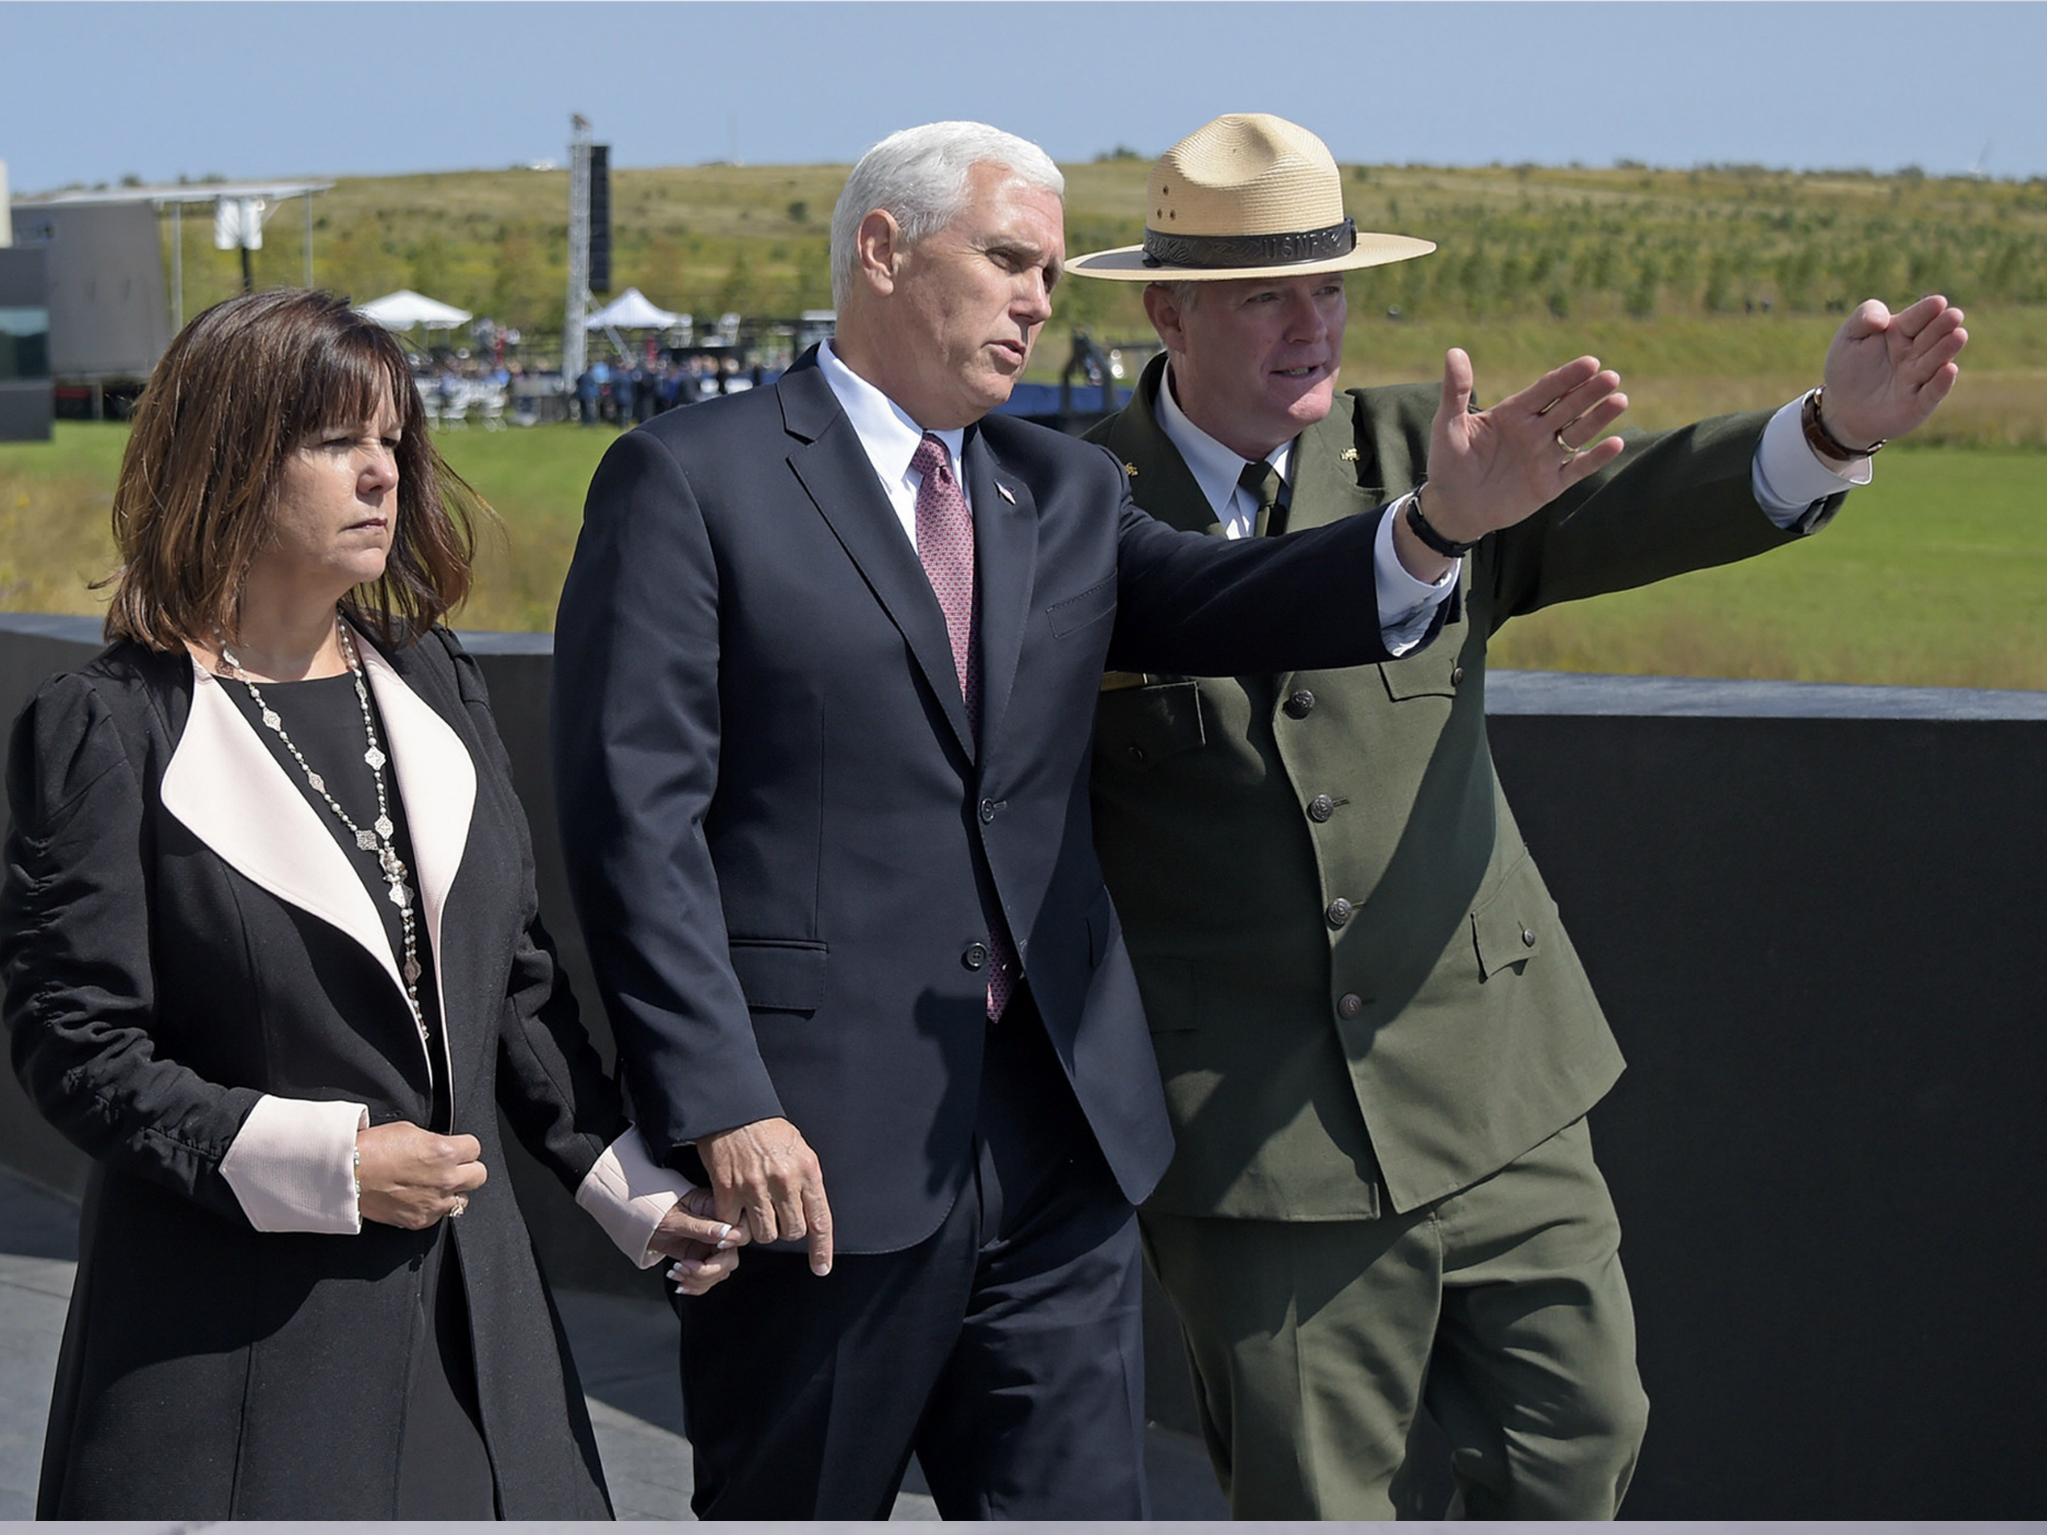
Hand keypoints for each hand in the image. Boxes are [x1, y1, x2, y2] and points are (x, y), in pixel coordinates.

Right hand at [356, 1121, 486, 1228]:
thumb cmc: (372, 1149)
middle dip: (467, 1169)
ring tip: (434, 1185)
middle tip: (453, 1167)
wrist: (346, 1174)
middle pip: (479, 1175)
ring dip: (453, 1192)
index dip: (464, 1147)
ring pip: (463, 1200)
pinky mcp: (420, 1220)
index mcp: (445, 1152)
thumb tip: (444, 1147)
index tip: (457, 1149)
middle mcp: (445, 1179)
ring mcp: (434, 1203)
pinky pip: (440, 1215)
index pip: (475, 1147)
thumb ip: (435, 1141)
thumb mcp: (410, 1131)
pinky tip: (420, 1198)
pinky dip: (433, 1208)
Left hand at [653, 1186, 746, 1295]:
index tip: (718, 1246)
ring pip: (720, 1272)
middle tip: (686, 1267)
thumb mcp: (678, 1219)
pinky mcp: (703, 1260)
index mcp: (718, 1211)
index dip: (734, 1242)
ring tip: (676, 1272)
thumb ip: (703, 1227)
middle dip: (708, 1270)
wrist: (642, 1223)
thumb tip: (727, 1232)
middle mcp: (719, 1230)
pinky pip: (708, 1279)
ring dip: (698, 1280)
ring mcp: (712, 1247)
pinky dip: (695, 1285)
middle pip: (731, 1257)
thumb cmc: (658, 1213)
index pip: (741, 1228)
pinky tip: (680, 1281)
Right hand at [698, 1116, 833, 1275]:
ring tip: (755, 1208)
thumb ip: (806, 1181)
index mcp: (807, 1170)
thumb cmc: (768, 1129)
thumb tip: (809, 1212)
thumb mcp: (799, 1149)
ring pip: (764, 1234)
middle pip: (791, 1232)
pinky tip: (734, 1207)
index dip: (822, 1248)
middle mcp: (784, 1181)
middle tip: (776, 1211)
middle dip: (785, 1228)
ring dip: (760, 1227)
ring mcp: (755, 1188)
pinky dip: (733, 1223)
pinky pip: (734, 1226)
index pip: (820, 1219)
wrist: (734, 1110)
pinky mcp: (728, 1190)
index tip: (821, 1268)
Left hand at [1405, 350, 1628, 576]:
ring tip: (1620, 400)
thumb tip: (1454, 352)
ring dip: (1598, 418)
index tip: (1590, 362)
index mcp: (1514, 412)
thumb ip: (1456, 392)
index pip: (1547, 389)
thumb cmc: (1449, 463)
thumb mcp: (1448, 425)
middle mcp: (1535, 430)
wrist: (1453, 507)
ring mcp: (1545, 456)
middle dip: (1589, 392)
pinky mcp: (1550, 484)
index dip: (1568, 376)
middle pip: (1568, 406)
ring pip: (1578, 432)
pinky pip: (1577, 468)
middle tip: (1612, 377)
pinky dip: (1596, 457)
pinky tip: (1616, 443)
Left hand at [1819, 295, 1967, 449]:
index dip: (1926, 311)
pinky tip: (1950, 370)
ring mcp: (1919, 378)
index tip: (1938, 302)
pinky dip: (1941, 383)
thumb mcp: (1849, 336)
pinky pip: (1931, 393)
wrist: (1841, 408)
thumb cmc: (1848, 367)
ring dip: (1946, 350)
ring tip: (1959, 335)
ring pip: (1935, 362)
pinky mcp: (1919, 404)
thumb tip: (1882, 319)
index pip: (1916, 318)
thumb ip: (1864, 317)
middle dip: (1943, 326)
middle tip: (1955, 315)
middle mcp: (1915, 353)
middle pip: (1931, 337)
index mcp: (1901, 331)